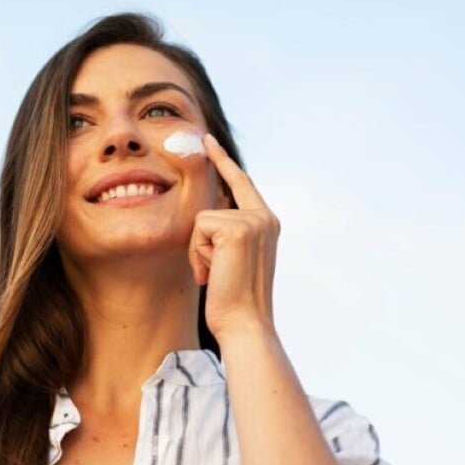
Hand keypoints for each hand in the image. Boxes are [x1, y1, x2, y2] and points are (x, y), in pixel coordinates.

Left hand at [188, 133, 280, 339]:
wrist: (245, 325)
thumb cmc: (233, 300)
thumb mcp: (232, 260)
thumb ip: (226, 234)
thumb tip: (205, 220)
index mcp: (267, 223)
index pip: (241, 183)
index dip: (222, 161)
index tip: (207, 139)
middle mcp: (265, 217)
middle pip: (211, 207)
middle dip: (201, 245)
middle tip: (215, 273)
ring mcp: (253, 221)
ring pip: (201, 220)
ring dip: (198, 251)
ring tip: (216, 275)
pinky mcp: (236, 229)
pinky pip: (198, 229)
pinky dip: (197, 254)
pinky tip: (213, 274)